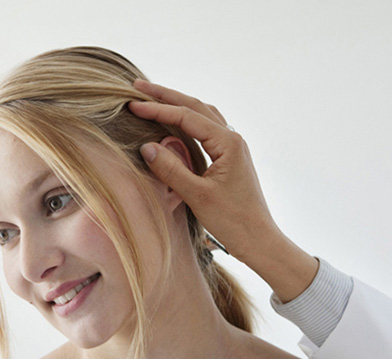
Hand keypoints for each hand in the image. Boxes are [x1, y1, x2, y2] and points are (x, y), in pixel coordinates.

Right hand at [126, 79, 317, 300]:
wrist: (259, 240)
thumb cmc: (232, 220)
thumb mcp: (197, 196)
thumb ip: (172, 169)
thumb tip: (147, 146)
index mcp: (228, 143)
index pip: (187, 117)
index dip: (158, 109)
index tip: (132, 104)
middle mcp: (232, 139)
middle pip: (196, 106)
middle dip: (166, 95)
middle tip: (137, 86)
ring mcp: (232, 148)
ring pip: (202, 115)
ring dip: (177, 104)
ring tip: (153, 98)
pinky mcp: (228, 158)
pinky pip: (205, 129)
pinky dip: (186, 120)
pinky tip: (174, 122)